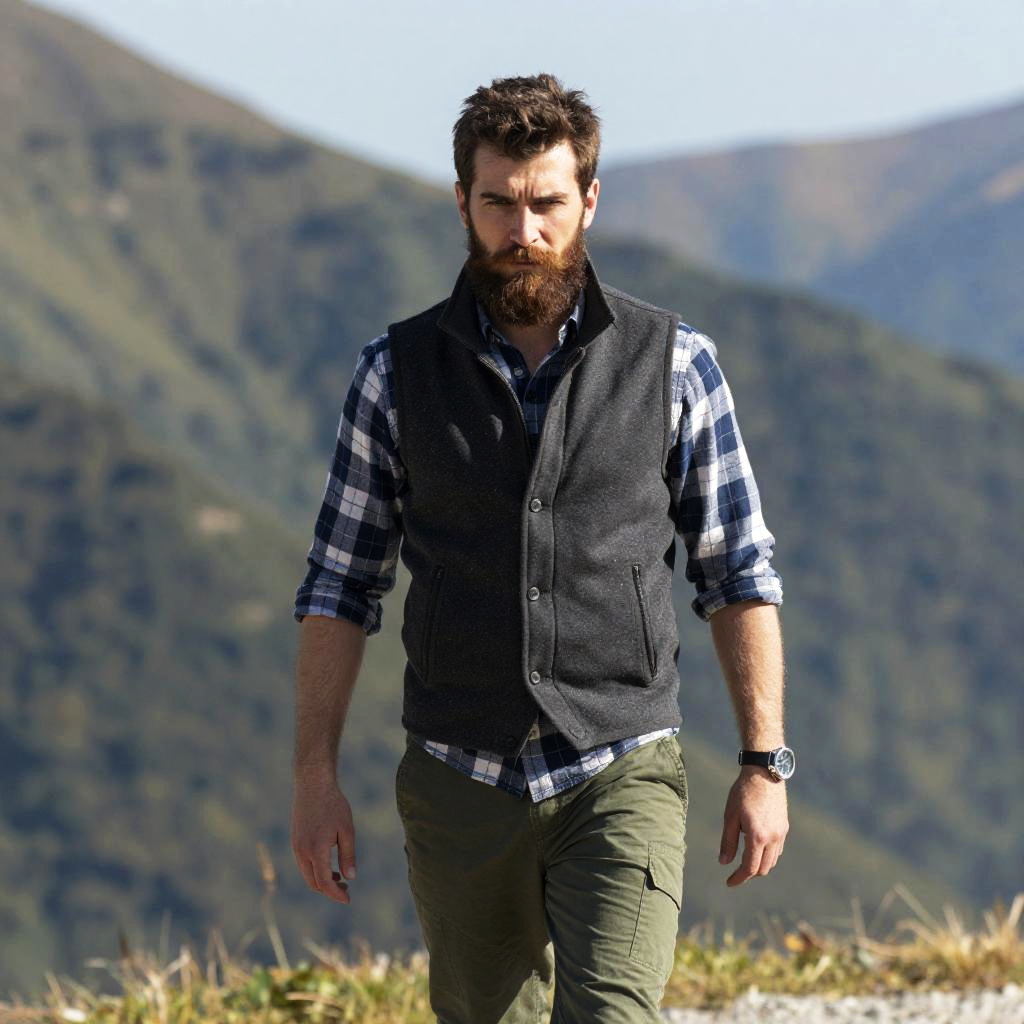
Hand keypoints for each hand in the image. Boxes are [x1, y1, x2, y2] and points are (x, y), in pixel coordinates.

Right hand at [290, 774, 356, 904]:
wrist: (313, 784)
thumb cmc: (333, 805)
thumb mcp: (347, 830)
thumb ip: (348, 855)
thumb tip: (350, 878)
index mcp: (316, 850)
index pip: (324, 882)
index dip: (336, 894)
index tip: (348, 899)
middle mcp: (302, 851)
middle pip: (313, 882)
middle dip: (329, 890)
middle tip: (346, 890)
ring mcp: (296, 846)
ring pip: (307, 874)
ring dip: (321, 881)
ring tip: (339, 878)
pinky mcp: (295, 840)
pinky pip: (303, 863)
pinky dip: (315, 870)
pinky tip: (328, 865)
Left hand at [718, 768, 788, 885]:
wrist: (764, 773)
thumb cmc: (743, 792)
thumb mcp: (730, 816)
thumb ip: (728, 841)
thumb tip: (724, 863)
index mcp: (757, 836)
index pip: (750, 868)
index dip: (739, 878)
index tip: (729, 882)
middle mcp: (773, 838)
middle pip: (763, 868)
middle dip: (749, 874)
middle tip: (735, 872)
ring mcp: (781, 833)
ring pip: (772, 861)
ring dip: (759, 865)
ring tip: (744, 859)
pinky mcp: (785, 827)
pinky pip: (777, 850)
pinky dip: (767, 855)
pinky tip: (756, 848)